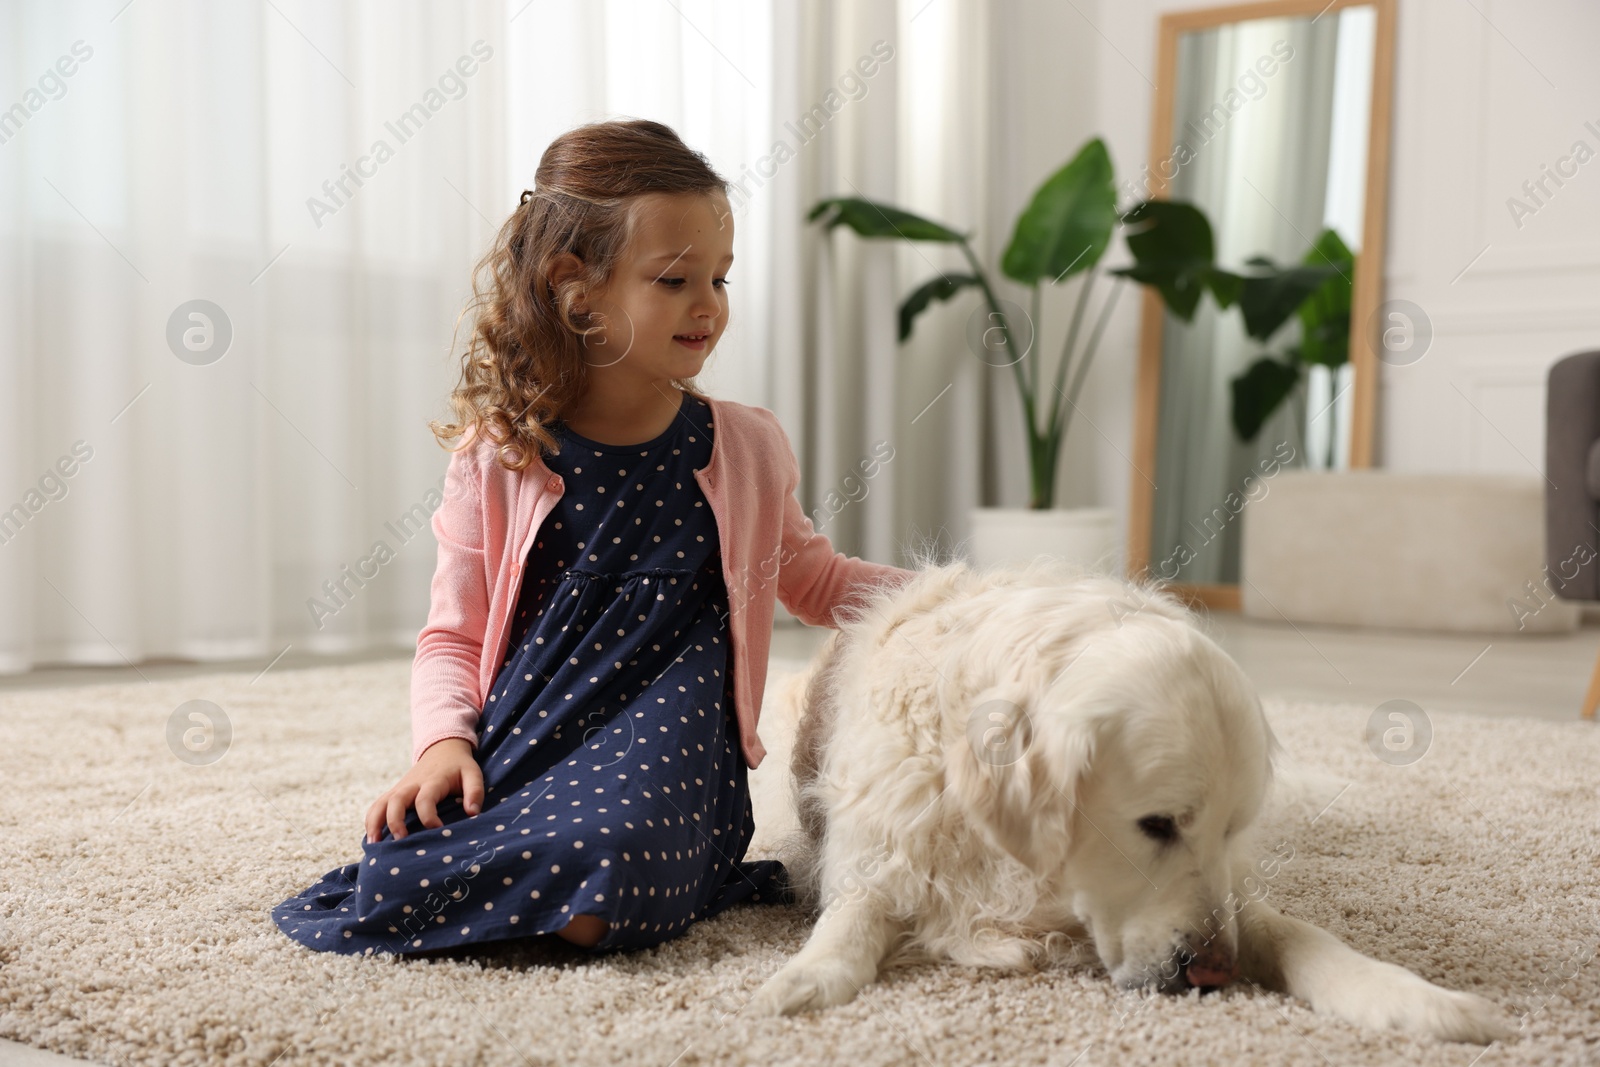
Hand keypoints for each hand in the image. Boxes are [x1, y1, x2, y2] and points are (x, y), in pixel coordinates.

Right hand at [364, 738, 483, 844]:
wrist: (442, 749)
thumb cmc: (459, 767)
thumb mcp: (472, 774)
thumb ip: (475, 792)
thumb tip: (472, 813)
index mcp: (432, 781)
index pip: (425, 799)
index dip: (429, 817)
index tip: (438, 831)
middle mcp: (412, 785)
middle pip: (396, 800)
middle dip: (395, 820)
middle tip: (399, 840)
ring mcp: (400, 788)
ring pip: (381, 803)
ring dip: (375, 823)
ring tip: (373, 844)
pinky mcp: (394, 793)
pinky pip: (377, 806)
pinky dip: (371, 821)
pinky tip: (372, 840)